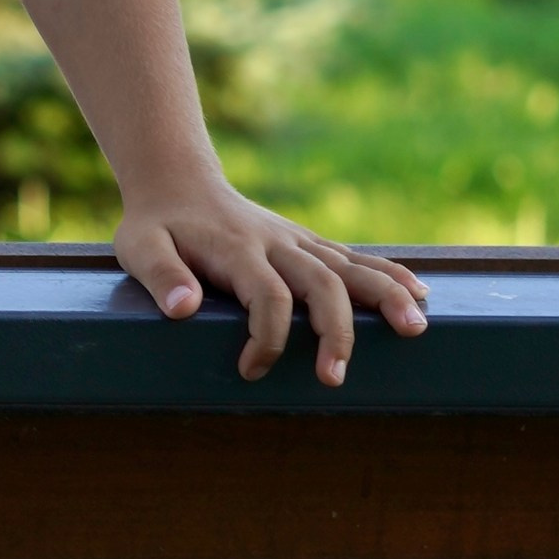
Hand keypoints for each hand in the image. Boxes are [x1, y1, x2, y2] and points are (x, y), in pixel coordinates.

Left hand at [113, 166, 425, 385]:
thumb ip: (161, 275)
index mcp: (238, 249)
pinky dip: (389, 274)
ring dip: (386, 296)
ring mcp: (297, 241)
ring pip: (350, 267)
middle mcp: (277, 243)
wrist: (179, 182)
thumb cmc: (157, 224)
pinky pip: (354, 258)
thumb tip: (183, 308)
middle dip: (336, 330)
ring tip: (416, 328)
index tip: (248, 371)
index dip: (265, 338)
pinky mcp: (308, 242)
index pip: (268, 296)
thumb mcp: (139, 246)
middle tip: (335, 377)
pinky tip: (419, 294)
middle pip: (322, 282)